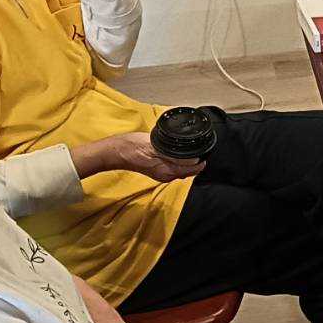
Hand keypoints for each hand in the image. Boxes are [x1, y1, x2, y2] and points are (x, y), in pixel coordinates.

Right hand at [76, 131, 204, 181]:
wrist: (115, 151)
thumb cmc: (132, 147)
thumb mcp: (155, 147)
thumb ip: (173, 154)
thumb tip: (191, 159)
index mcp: (167, 171)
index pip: (192, 170)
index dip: (201, 162)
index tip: (206, 153)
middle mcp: (166, 176)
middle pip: (188, 170)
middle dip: (196, 162)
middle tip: (201, 149)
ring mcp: (160, 174)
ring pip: (180, 169)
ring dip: (187, 161)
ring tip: (192, 150)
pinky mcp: (155, 169)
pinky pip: (173, 167)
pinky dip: (178, 161)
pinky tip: (177, 152)